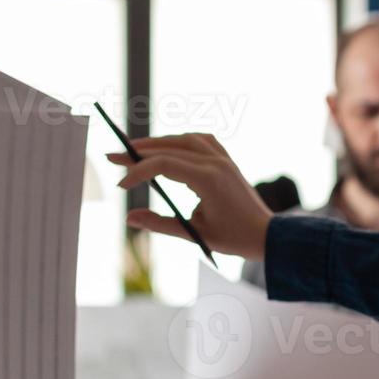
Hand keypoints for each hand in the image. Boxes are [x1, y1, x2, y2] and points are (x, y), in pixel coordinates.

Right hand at [110, 133, 272, 260]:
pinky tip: (168, 147)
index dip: (138, 171)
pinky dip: (180, 141)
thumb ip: (161, 224)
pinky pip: (201, 140)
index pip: (164, 164)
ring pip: (183, 139)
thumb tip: (130, 218)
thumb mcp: (195, 233)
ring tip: (134, 152)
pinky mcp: (227, 160)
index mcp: (208, 179)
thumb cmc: (234, 238)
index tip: (121, 185)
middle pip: (169, 148)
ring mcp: (223, 159)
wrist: (266, 234)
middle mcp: (216, 163)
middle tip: (113, 157)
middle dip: (138, 153)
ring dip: (158, 143)